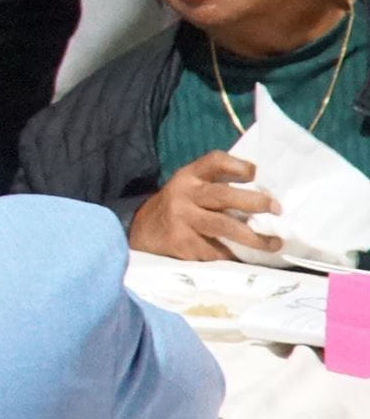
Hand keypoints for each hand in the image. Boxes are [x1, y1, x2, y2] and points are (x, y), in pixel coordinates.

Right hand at [130, 151, 275, 260]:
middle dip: (254, 202)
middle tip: (277, 209)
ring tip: (274, 243)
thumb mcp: (192, 186)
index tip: (257, 173)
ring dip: (253, 237)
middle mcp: (184, 194)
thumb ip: (219, 185)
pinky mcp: (181, 243)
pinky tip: (243, 257)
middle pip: (222, 195)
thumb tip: (267, 195)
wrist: (142, 229)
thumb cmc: (180, 206)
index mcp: (189, 176)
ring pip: (223, 226)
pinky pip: (214, 250)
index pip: (214, 161)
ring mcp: (181, 219)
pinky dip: (233, 255)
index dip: (238, 166)